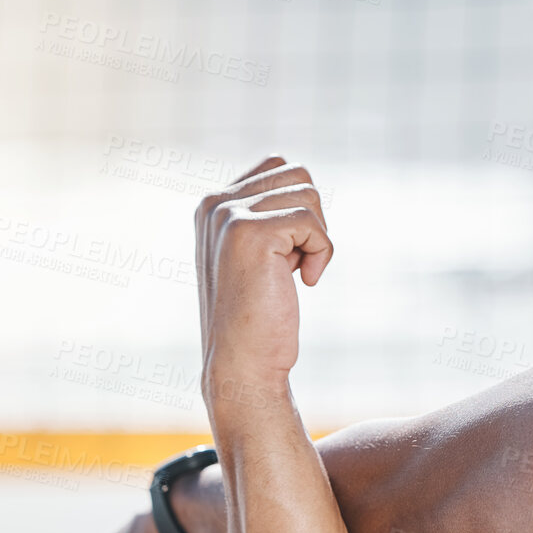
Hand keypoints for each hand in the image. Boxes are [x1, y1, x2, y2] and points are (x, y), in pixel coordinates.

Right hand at [194, 156, 332, 406]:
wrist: (242, 364)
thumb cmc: (257, 316)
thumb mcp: (256, 254)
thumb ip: (266, 213)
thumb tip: (300, 178)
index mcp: (212, 205)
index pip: (278, 168)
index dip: (298, 210)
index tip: (283, 254)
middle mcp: (214, 203)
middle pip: (297, 174)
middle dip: (310, 219)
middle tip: (291, 263)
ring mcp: (228, 215)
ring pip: (308, 194)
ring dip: (316, 237)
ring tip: (293, 273)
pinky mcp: (250, 232)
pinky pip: (312, 222)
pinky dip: (320, 253)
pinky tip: (302, 282)